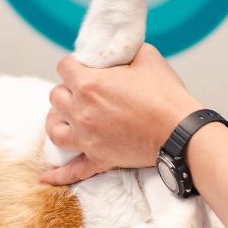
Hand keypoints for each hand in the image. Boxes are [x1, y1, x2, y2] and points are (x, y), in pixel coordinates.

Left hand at [41, 43, 201, 184]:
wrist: (181, 131)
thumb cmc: (166, 94)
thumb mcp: (146, 56)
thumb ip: (124, 50)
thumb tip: (117, 50)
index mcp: (89, 84)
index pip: (63, 67)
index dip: (74, 64)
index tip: (84, 67)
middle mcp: (81, 111)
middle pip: (55, 97)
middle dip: (67, 90)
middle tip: (84, 90)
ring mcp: (87, 138)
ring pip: (55, 129)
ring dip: (58, 120)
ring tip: (67, 117)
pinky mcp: (99, 158)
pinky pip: (72, 170)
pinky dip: (58, 174)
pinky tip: (46, 177)